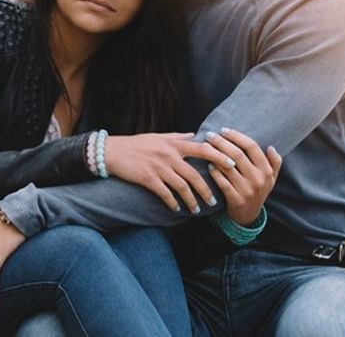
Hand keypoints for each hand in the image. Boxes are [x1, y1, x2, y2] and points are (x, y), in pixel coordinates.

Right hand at [104, 132, 240, 213]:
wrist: (112, 151)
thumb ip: (178, 137)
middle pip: (195, 175)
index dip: (219, 157)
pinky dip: (173, 203)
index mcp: (174, 143)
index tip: (232, 165)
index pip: (203, 149)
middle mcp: (169, 155)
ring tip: (197, 209)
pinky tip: (177, 209)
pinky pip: (166, 194)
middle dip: (206, 190)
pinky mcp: (148, 179)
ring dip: (192, 201)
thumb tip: (194, 135)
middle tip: (214, 200)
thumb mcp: (159, 136)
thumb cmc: (136, 143)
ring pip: (182, 187)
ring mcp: (159, 168)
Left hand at [205, 128, 281, 225]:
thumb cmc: (258, 191)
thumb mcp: (271, 178)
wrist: (249, 216)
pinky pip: (223, 182)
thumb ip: (275, 162)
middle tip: (210, 135)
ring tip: (205, 147)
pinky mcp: (236, 199)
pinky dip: (215, 173)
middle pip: (237, 154)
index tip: (223, 130)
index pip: (251, 146)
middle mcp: (258, 179)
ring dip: (215, 155)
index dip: (236, 136)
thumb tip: (271, 147)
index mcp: (267, 170)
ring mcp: (247, 190)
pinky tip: (209, 165)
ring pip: (228, 167)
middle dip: (221, 142)